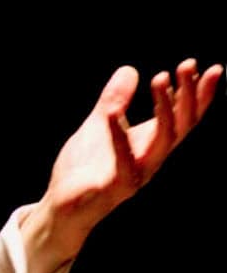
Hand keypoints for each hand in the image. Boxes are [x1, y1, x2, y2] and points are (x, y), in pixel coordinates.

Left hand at [22, 59, 220, 272]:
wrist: (61, 207)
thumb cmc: (83, 169)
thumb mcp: (99, 125)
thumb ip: (114, 100)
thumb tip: (129, 69)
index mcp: (151, 144)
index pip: (184, 118)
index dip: (200, 95)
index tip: (210, 68)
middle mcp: (151, 159)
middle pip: (181, 126)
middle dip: (189, 95)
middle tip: (187, 65)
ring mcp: (136, 174)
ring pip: (163, 141)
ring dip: (165, 109)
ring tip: (159, 78)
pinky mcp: (115, 187)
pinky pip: (123, 162)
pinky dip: (119, 137)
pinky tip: (112, 114)